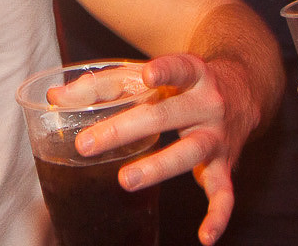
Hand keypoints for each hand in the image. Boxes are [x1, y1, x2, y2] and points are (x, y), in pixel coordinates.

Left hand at [75, 54, 256, 244]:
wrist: (243, 88)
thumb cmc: (180, 82)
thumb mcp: (147, 75)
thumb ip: (100, 85)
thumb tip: (54, 97)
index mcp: (192, 74)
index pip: (180, 67)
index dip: (166, 71)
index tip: (147, 75)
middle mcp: (208, 103)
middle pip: (167, 114)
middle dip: (126, 129)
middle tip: (86, 145)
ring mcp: (218, 135)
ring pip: (191, 151)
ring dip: (158, 167)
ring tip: (125, 180)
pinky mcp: (226, 164)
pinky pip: (224, 193)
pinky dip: (218, 215)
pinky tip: (205, 236)